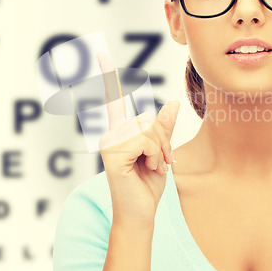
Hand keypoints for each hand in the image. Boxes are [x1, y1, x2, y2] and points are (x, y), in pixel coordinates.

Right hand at [96, 51, 179, 229]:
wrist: (141, 215)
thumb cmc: (147, 185)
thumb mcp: (160, 153)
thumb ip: (163, 129)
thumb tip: (172, 104)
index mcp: (119, 133)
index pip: (113, 100)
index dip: (108, 77)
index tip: (99, 55)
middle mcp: (110, 135)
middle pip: (147, 119)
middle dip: (163, 140)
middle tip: (162, 161)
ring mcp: (109, 144)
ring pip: (149, 129)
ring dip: (161, 150)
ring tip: (154, 167)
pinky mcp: (113, 155)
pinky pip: (146, 141)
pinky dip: (156, 156)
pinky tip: (149, 169)